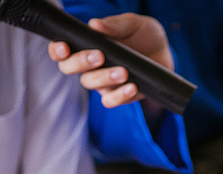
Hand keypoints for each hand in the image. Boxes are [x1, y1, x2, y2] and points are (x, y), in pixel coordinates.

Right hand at [48, 13, 171, 112]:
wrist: (164, 54)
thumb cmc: (144, 35)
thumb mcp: (134, 24)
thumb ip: (115, 24)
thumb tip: (94, 25)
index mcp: (86, 45)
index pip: (62, 49)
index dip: (57, 50)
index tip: (65, 48)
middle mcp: (88, 65)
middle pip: (69, 68)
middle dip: (80, 63)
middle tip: (98, 57)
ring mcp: (100, 82)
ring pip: (89, 83)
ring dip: (104, 78)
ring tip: (123, 72)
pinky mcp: (116, 95)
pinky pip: (109, 100)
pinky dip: (119, 95)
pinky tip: (132, 86)